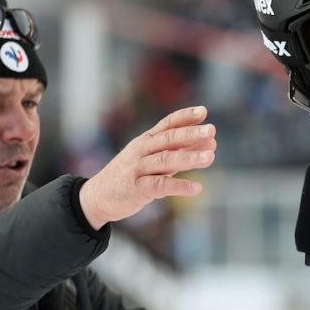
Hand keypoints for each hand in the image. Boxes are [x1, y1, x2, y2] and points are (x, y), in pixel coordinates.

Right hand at [79, 106, 215, 229]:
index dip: (184, 117)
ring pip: (165, 161)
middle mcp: (141, 151)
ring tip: (210, 157)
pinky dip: (178, 186)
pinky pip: (159, 186)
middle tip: (211, 130)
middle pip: (168, 139)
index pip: (166, 124)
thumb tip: (210, 143)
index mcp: (145, 141)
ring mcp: (137, 169)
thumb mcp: (152, 160)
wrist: (98, 197)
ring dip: (189, 158)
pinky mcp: (135, 189)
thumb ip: (178, 152)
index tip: (203, 111)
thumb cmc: (131, 175)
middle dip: (190, 134)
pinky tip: (196, 188)